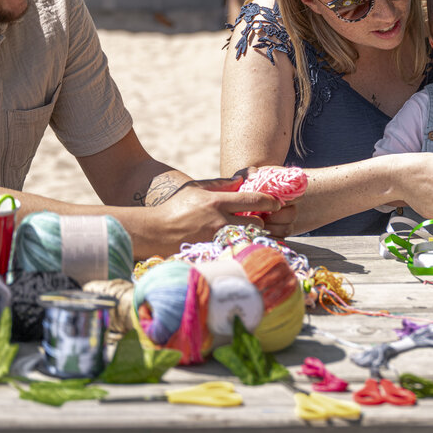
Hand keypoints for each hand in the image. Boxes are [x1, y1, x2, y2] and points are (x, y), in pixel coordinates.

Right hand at [147, 175, 281, 248]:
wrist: (155, 231)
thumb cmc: (175, 207)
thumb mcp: (196, 188)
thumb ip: (220, 183)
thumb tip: (242, 180)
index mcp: (217, 202)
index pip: (253, 200)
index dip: (270, 201)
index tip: (278, 203)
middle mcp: (219, 221)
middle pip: (257, 223)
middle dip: (262, 221)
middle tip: (263, 220)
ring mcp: (216, 239)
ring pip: (249, 239)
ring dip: (254, 236)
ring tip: (253, 233)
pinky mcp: (212, 253)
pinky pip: (237, 251)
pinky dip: (243, 249)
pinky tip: (243, 246)